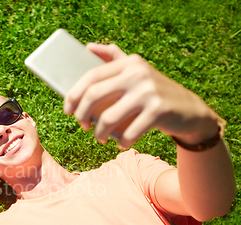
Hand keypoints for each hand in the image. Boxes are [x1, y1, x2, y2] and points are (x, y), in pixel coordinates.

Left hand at [63, 43, 218, 148]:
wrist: (190, 111)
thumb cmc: (153, 93)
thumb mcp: (136, 71)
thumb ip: (114, 58)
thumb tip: (88, 47)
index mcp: (129, 63)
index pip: (91, 76)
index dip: (73, 95)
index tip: (67, 110)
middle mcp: (138, 73)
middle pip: (93, 95)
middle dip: (81, 115)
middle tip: (83, 125)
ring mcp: (149, 92)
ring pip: (108, 118)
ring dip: (99, 133)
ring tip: (101, 138)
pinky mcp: (159, 110)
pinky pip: (128, 133)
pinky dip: (121, 142)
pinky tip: (121, 143)